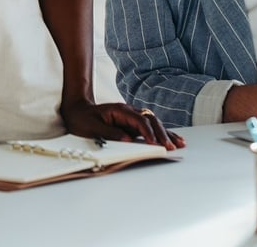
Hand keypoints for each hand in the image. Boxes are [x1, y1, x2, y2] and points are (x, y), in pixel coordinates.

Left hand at [60, 100, 184, 150]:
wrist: (77, 109)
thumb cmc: (83, 119)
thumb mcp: (92, 128)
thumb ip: (110, 134)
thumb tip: (128, 140)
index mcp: (120, 110)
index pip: (139, 121)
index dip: (148, 133)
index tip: (155, 144)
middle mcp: (129, 111)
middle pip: (150, 120)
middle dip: (162, 134)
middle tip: (171, 147)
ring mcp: (132, 116)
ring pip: (153, 123)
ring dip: (166, 133)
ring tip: (179, 143)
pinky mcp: (132, 122)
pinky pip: (150, 127)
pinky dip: (161, 133)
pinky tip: (171, 139)